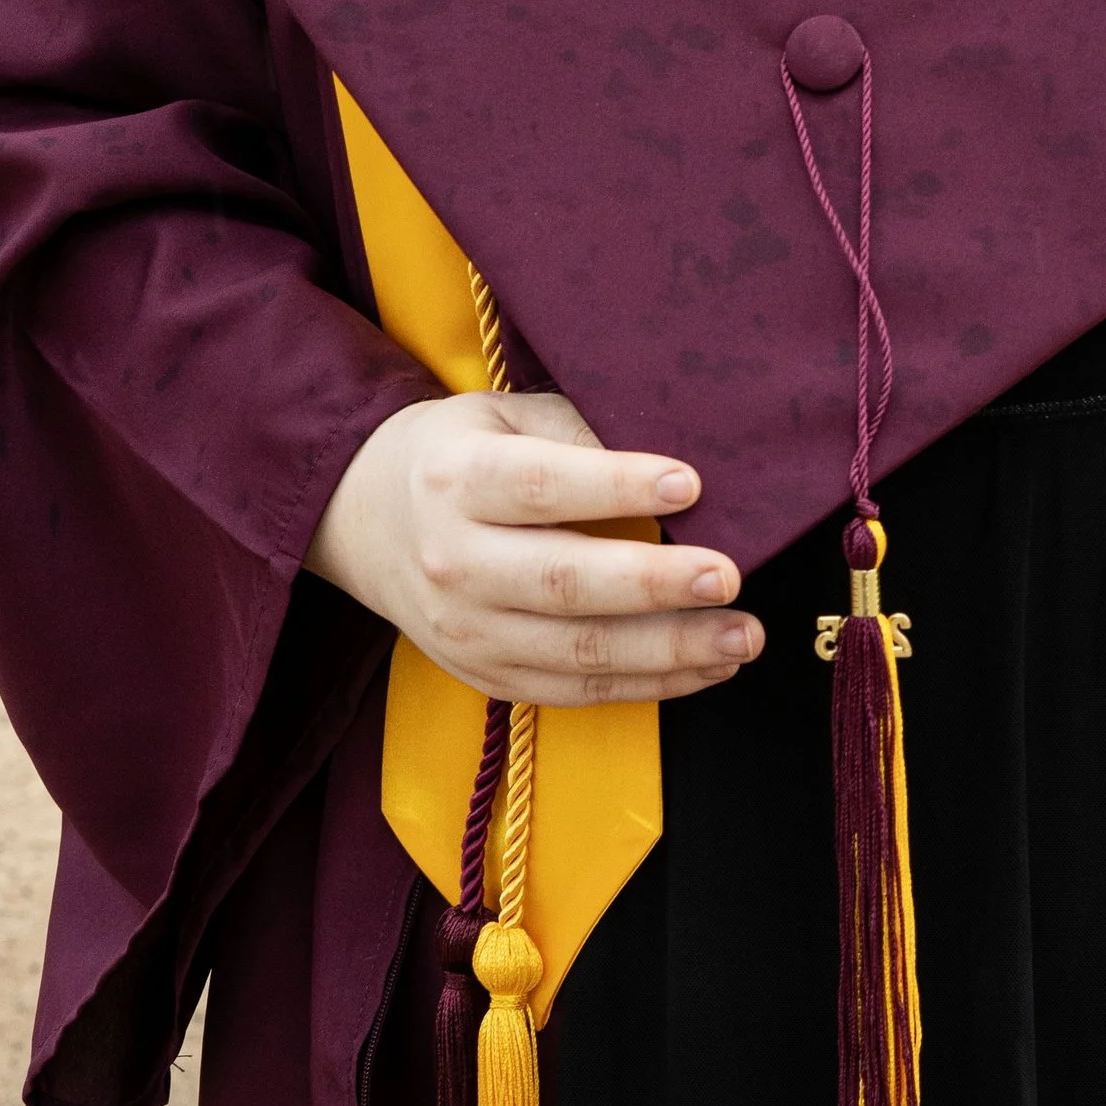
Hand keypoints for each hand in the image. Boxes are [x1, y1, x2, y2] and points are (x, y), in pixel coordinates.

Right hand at [305, 386, 763, 704]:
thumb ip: (577, 433)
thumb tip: (671, 472)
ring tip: (742, 636)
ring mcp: (467, 630)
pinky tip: (709, 666)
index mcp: (456, 478)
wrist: (363, 522)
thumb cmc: (458, 455)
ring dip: (671, 650)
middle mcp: (454, 561)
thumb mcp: (503, 416)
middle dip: (655, 584)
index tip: (690, 485)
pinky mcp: (486, 676)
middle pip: (563, 581)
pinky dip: (650, 684)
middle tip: (729, 577)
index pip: (543, 486)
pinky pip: (577, 690)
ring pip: (578, 651)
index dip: (617, 486)